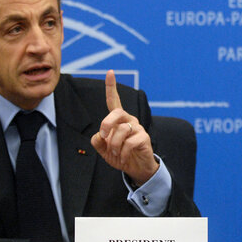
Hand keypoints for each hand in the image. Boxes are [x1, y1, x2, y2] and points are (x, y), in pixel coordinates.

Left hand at [90, 70, 158, 185]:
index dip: (111, 87)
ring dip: (114, 145)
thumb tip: (99, 135)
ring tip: (115, 153)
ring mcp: (138, 128)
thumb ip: (98, 141)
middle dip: (106, 124)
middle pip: (117, 112)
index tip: (110, 72)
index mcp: (119, 120)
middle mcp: (129, 120)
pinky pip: (129, 143)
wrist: (136, 168)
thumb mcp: (104, 149)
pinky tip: (123, 157)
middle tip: (104, 135)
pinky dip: (122, 153)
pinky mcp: (144, 138)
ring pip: (121, 131)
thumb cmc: (120, 155)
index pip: (114, 101)